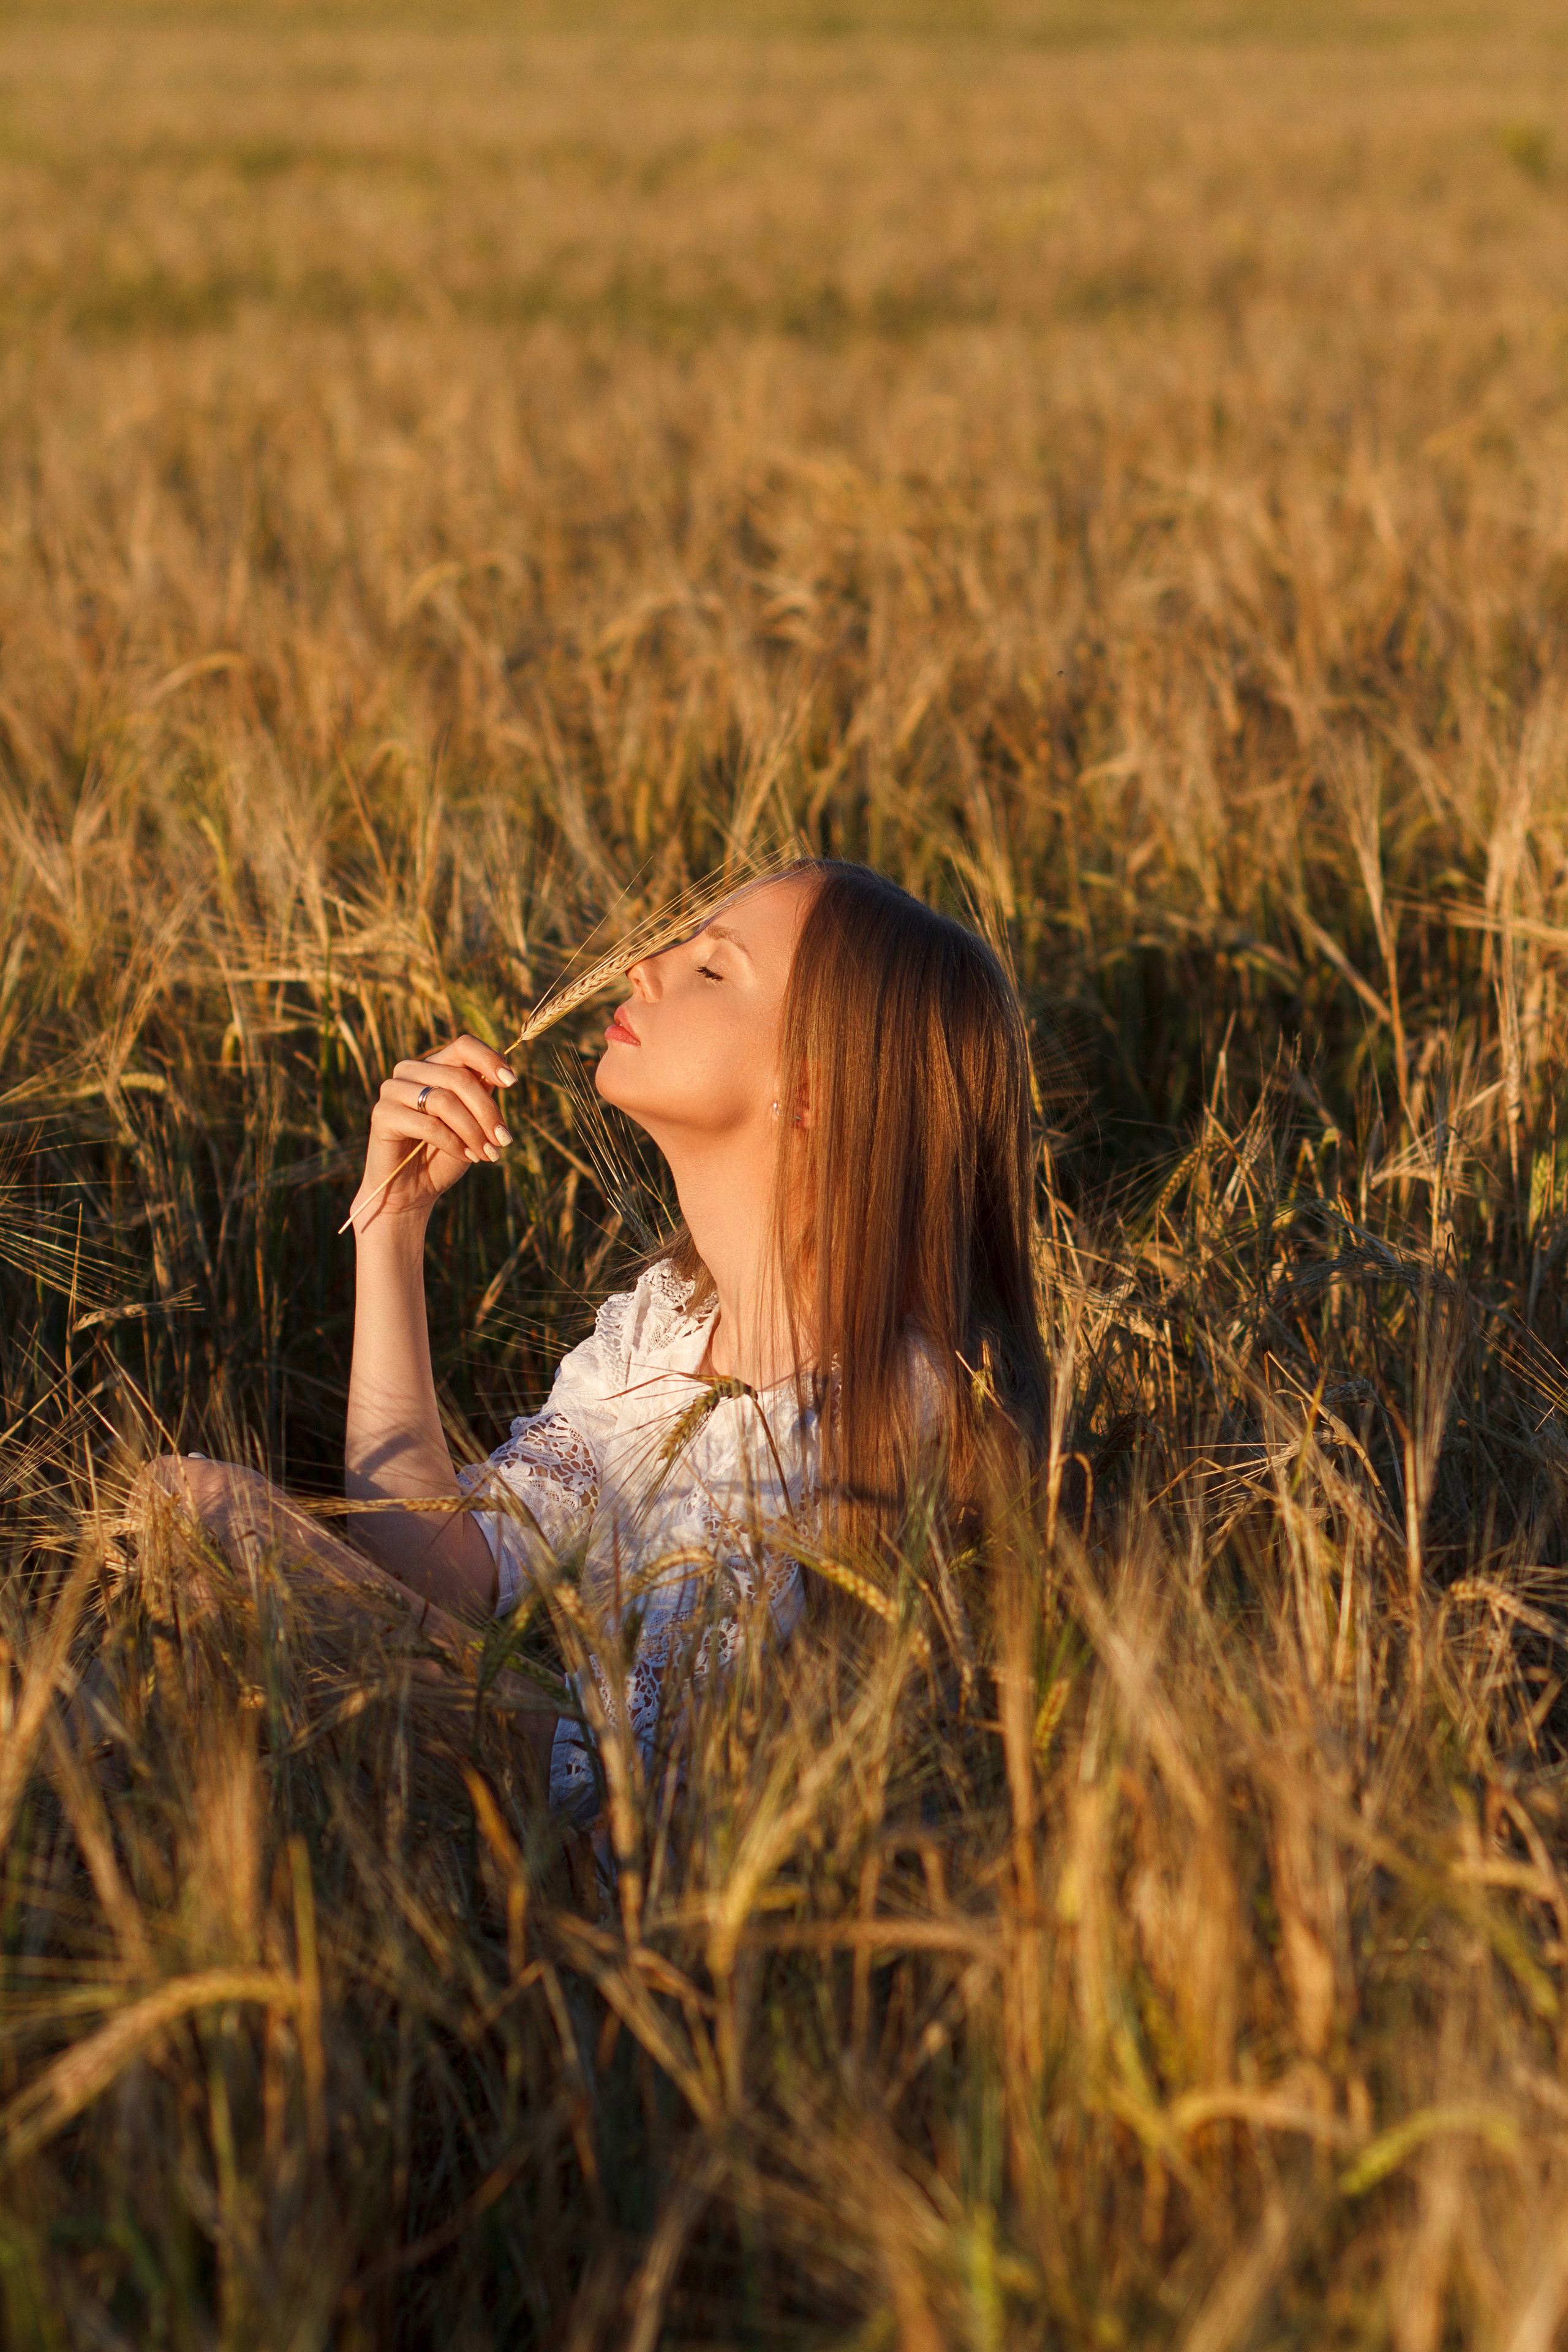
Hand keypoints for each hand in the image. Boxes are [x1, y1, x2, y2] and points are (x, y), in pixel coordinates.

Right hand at [346, 1033, 516, 1232]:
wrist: (413, 1192)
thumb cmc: (445, 1155)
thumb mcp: (473, 1122)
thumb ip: (482, 1095)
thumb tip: (504, 1075)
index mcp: (435, 1066)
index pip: (464, 1046)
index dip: (489, 1059)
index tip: (511, 1083)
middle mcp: (411, 1071)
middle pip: (459, 1077)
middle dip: (487, 1112)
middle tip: (503, 1140)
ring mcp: (393, 1090)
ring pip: (444, 1100)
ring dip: (473, 1131)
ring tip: (488, 1154)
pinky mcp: (382, 1114)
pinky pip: (428, 1124)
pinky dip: (454, 1143)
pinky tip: (467, 1156)